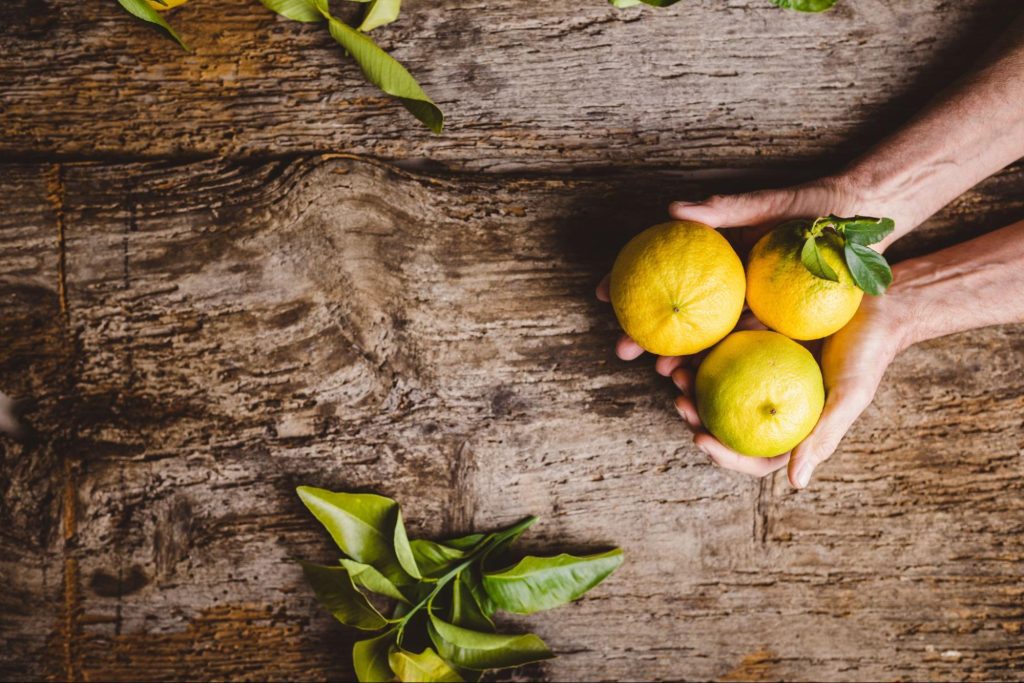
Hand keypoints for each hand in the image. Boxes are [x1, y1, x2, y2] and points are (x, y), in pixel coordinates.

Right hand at [595, 173, 883, 374]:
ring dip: (678, 358)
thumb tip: (674, 208)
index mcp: (714, 257)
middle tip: (622, 351)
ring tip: (664, 376)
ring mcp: (746, 308)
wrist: (864, 229)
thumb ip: (724, 208)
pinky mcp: (772, 328)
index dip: (624, 282)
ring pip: (703, 338)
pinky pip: (740, 349)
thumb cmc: (814, 209)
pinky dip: (720, 366)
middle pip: (672, 313)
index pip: (659, 270)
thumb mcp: (770, 205)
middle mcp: (724, 285)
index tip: (598, 292)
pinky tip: (706, 383)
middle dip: (643, 335)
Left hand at [673, 293, 906, 487]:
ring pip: (717, 386)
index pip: (754, 455)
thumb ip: (822, 437)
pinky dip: (702, 350)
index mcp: (794, 426)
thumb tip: (795, 484)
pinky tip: (685, 345)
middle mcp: (772, 403)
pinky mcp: (753, 342)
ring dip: (691, 383)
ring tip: (673, 372)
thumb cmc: (867, 353)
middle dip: (697, 417)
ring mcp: (760, 373)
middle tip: (680, 401)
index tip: (700, 440)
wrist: (874, 304)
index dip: (724, 454)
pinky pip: (722, 349)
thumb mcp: (849, 395)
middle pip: (727, 422)